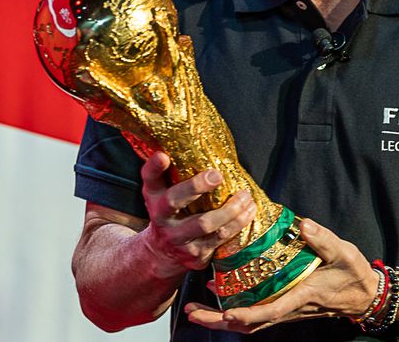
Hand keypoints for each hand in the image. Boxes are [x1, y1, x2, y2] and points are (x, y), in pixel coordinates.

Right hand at [139, 152, 255, 276]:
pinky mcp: (195, 255)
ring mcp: (177, 239)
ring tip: (246, 196)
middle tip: (217, 175)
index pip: (150, 179)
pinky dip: (238, 224)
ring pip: (205, 224)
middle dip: (196, 187)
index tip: (164, 156)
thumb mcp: (162, 194)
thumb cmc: (169, 214)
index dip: (154, 167)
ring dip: (230, 209)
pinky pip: (220, 239)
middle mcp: (161, 219)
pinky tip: (249, 212)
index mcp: (153, 198)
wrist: (161, 255)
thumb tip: (193, 143)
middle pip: (174, 201)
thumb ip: (171, 173)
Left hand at [184, 218, 377, 333]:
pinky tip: (221, 293)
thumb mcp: (344, 254)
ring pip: (249, 322)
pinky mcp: (285, 305)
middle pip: (250, 323)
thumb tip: (303, 224)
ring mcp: (286, 309)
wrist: (365, 296)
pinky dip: (235, 309)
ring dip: (222, 318)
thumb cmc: (354, 276)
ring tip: (197, 308)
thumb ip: (324, 240)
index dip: (247, 314)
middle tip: (193, 311)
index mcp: (301, 296)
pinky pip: (256, 313)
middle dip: (219, 321)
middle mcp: (289, 307)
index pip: (271, 311)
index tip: (227, 312)